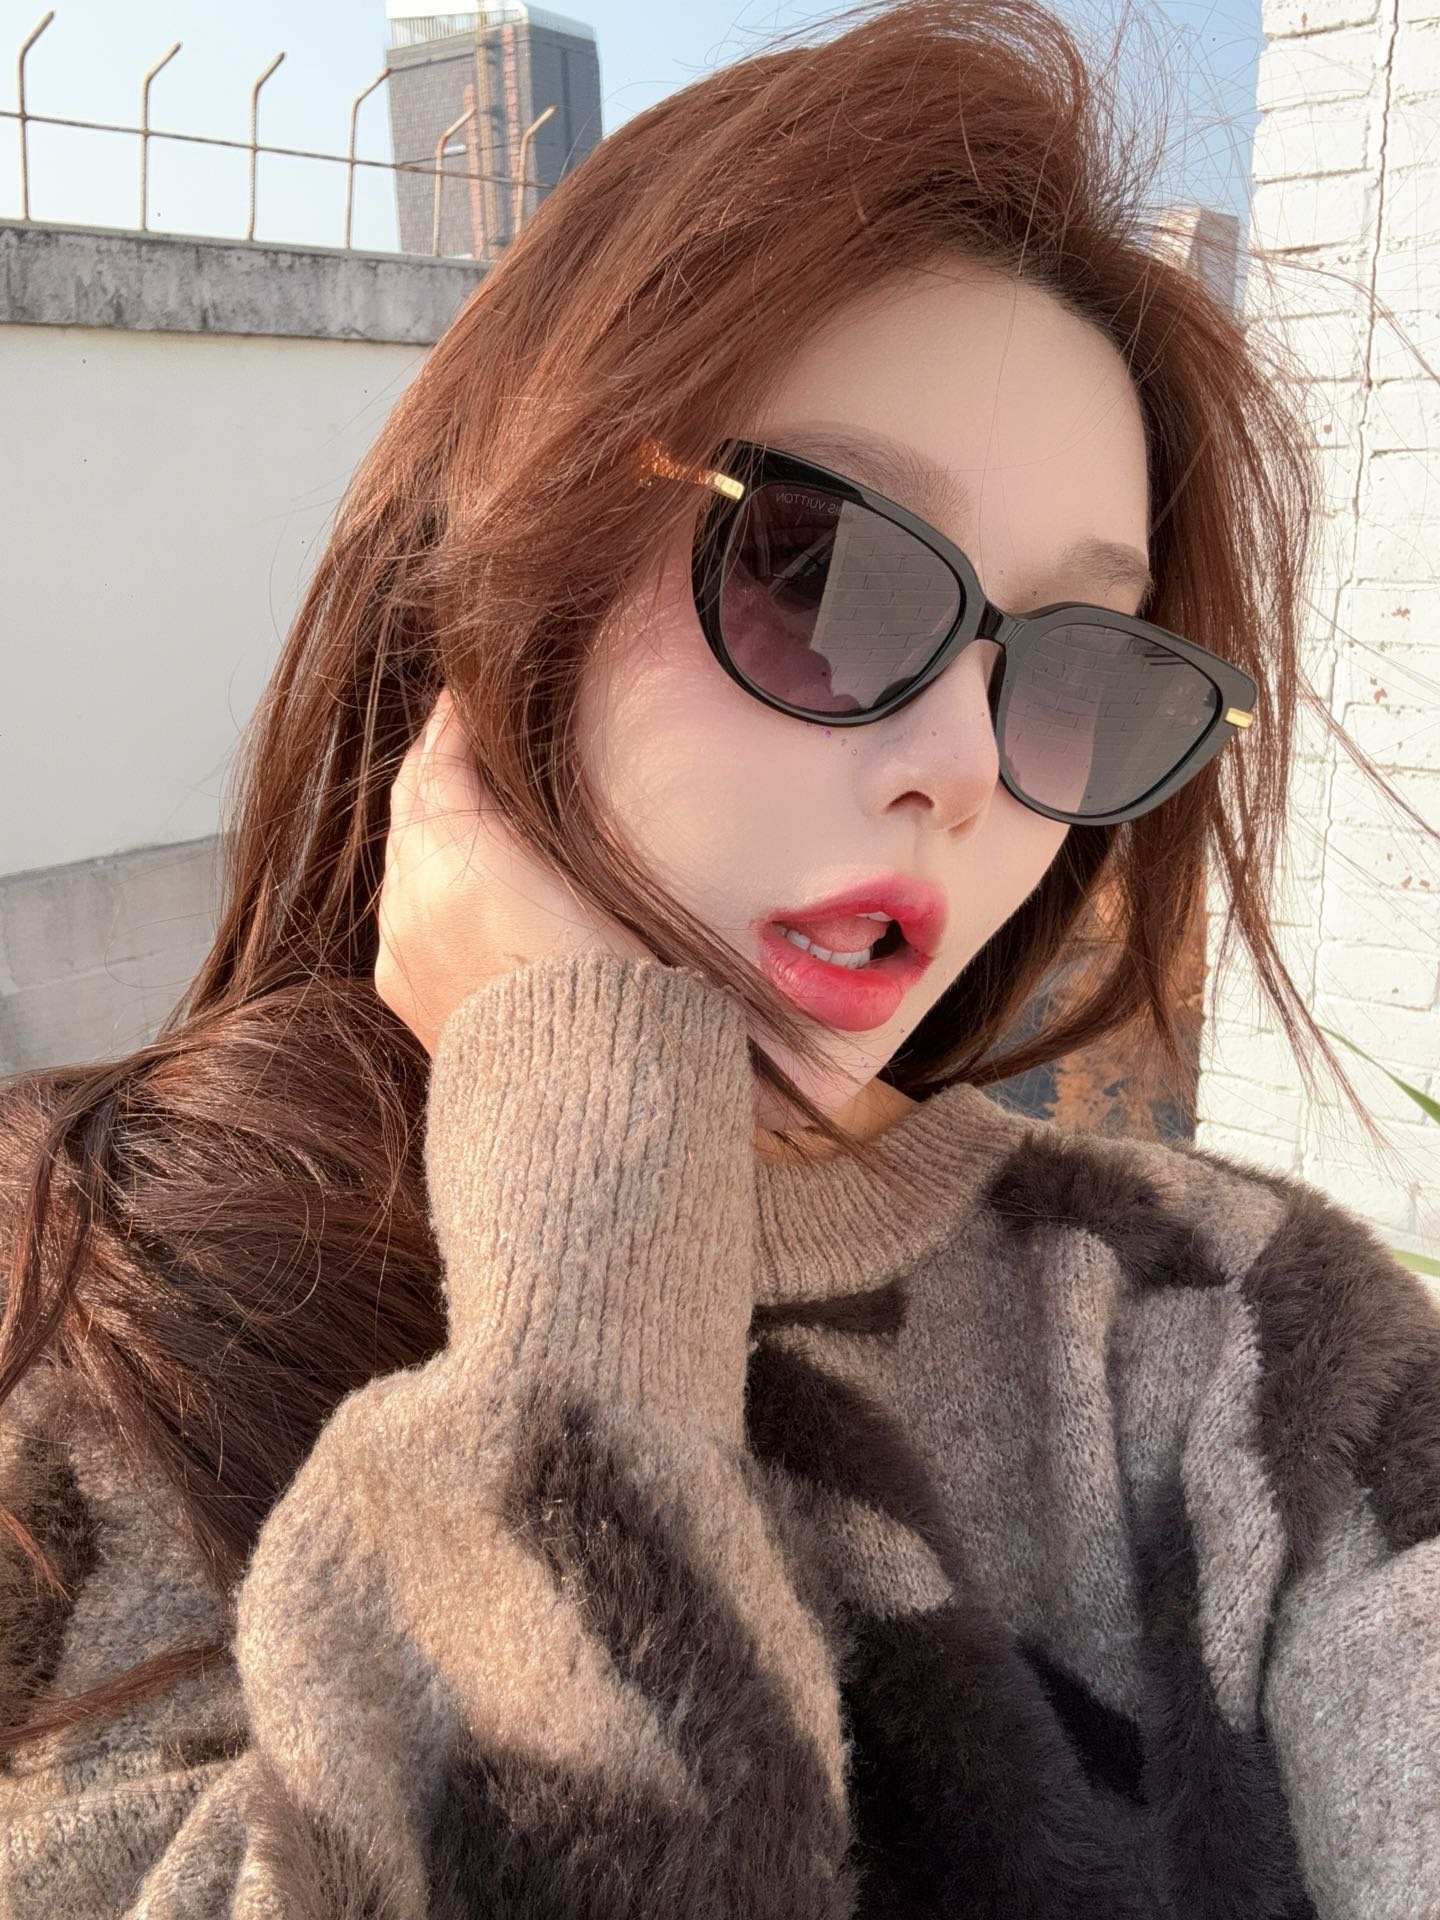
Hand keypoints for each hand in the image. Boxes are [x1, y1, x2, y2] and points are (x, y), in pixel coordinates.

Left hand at [375, 686, 657, 1055]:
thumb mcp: (591, 884)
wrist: (576, 1099)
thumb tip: (523, 784)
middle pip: (410, 799)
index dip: (456, 720)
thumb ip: (540, 824)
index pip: (441, 759)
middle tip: (463, 729)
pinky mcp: (398, 985)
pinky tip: (453, 878)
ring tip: (462, 797)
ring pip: (401, 854)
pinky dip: (421, 876)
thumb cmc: (609, 991)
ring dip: (426, 820)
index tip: (472, 691)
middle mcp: (412, 897)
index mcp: (460, 861)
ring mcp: (397, 945)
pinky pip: (399, 907)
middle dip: (435, 761)